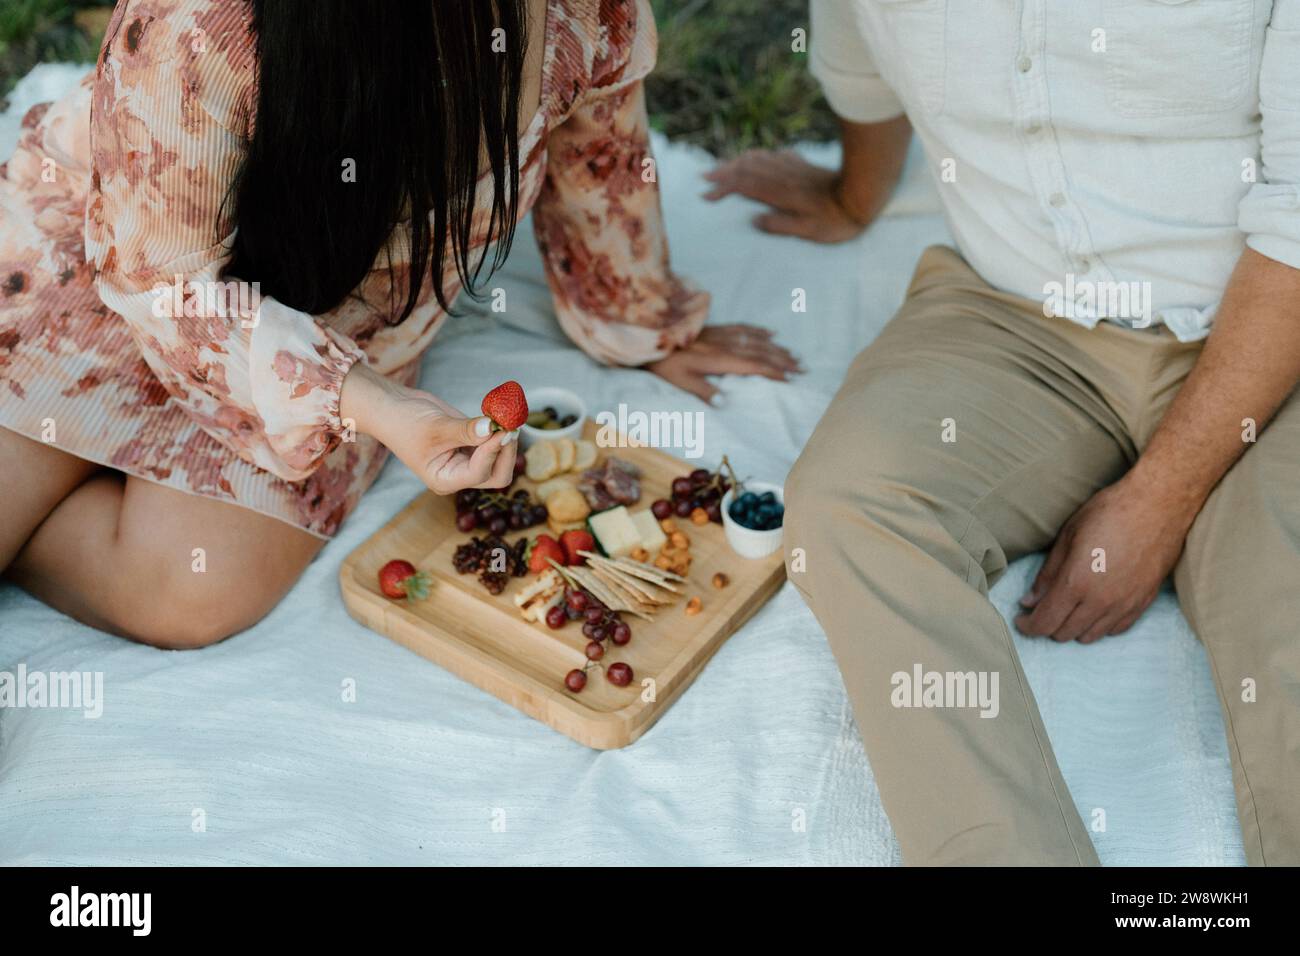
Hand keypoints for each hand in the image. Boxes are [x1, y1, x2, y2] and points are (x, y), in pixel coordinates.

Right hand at [340, 363, 515, 494]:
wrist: (393, 407)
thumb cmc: (405, 421)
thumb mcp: (436, 427)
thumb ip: (467, 431)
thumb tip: (493, 428)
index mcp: (445, 480)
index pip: (478, 473)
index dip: (492, 452)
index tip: (501, 429)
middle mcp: (459, 475)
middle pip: (497, 475)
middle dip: (506, 452)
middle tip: (512, 426)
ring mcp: (467, 461)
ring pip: (500, 459)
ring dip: (506, 440)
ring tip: (509, 417)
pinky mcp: (472, 445)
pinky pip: (493, 442)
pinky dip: (500, 430)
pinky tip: (503, 415)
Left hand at [647, 325, 799, 402]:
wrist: (653, 335)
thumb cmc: (666, 362)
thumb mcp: (682, 381)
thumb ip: (704, 391)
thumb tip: (726, 403)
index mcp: (721, 360)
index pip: (754, 367)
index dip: (774, 372)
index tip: (792, 378)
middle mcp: (727, 345)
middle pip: (762, 353)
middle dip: (784, 360)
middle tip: (804, 367)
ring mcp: (723, 335)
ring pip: (757, 340)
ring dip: (777, 347)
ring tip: (794, 354)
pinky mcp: (717, 328)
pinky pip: (744, 328)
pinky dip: (760, 331)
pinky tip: (771, 333)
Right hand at [703, 149, 871, 242]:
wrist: (863, 195)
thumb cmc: (837, 220)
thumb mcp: (809, 231)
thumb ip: (780, 225)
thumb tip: (754, 220)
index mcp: (780, 193)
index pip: (744, 186)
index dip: (723, 188)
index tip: (707, 195)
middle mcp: (783, 176)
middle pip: (746, 167)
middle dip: (723, 171)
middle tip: (705, 177)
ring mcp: (793, 168)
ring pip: (758, 158)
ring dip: (738, 162)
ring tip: (723, 167)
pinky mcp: (803, 165)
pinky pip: (775, 156)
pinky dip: (759, 156)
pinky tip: (757, 159)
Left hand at [1014, 478, 1197, 643]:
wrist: (1159, 505)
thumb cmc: (1110, 513)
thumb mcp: (1068, 536)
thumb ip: (1047, 574)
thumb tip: (1030, 601)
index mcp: (1077, 583)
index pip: (1045, 622)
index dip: (1028, 626)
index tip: (1021, 619)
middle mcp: (1101, 601)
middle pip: (1065, 633)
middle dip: (1047, 625)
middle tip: (1042, 609)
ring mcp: (1125, 605)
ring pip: (1090, 636)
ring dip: (1072, 628)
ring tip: (1066, 609)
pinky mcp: (1143, 603)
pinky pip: (1115, 629)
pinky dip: (1098, 626)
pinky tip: (1093, 610)